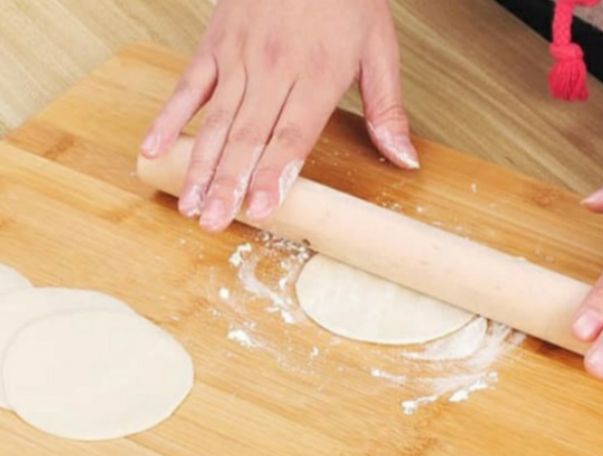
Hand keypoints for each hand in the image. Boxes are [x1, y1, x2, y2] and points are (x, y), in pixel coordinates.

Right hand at [139, 0, 417, 231]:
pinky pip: (186, 86)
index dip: (275, 173)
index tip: (260, 208)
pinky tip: (155, 151)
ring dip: (200, 165)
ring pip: (215, 120)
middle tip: (214, 222)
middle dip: (228, 183)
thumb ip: (387, 109)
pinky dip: (169, 118)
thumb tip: (405, 161)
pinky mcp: (214, 44)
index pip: (292, 135)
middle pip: (247, 136)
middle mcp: (273, 68)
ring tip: (189, 205)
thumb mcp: (379, 47)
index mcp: (317, 75)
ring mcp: (238, 56)